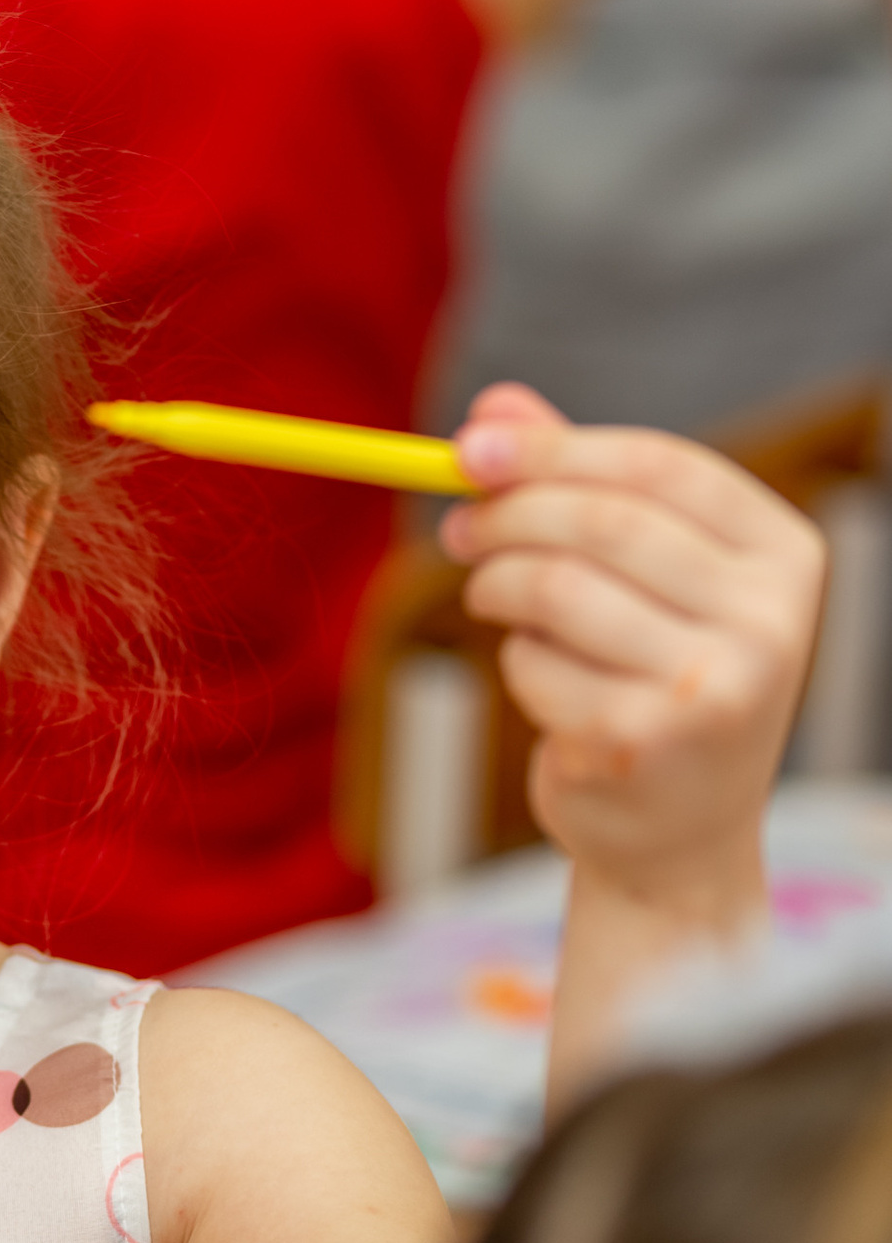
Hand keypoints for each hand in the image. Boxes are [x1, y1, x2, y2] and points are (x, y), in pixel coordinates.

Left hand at [441, 383, 823, 920]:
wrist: (677, 834)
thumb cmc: (658, 678)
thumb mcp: (642, 576)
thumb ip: (577, 485)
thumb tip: (493, 408)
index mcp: (786, 556)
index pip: (662, 466)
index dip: (557, 448)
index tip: (472, 446)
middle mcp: (770, 620)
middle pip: (603, 522)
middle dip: (509, 514)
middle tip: (457, 527)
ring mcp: (714, 687)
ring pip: (557, 590)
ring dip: (500, 589)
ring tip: (492, 601)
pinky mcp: (645, 742)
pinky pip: (536, 665)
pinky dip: (517, 663)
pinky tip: (547, 686)